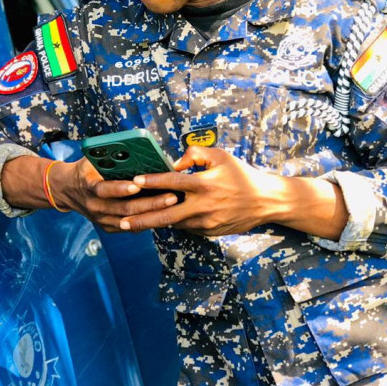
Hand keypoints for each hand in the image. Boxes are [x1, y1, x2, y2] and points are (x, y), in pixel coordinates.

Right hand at [48, 157, 179, 231]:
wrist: (67, 190)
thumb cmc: (87, 169)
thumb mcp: (92, 159)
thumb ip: (109, 155)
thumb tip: (135, 147)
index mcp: (89, 186)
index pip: (105, 189)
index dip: (121, 188)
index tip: (138, 184)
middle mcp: (94, 206)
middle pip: (124, 208)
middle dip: (150, 203)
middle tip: (171, 196)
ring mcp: (101, 220)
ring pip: (131, 222)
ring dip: (153, 215)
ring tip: (173, 206)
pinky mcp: (108, 227)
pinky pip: (131, 228)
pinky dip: (147, 222)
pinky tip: (165, 215)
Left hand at [117, 146, 348, 239]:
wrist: (265, 201)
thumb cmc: (241, 174)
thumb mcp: (221, 156)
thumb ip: (195, 154)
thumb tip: (175, 162)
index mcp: (205, 184)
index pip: (173, 182)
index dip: (152, 181)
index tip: (133, 181)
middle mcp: (204, 205)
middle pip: (166, 214)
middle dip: (142, 219)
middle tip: (121, 221)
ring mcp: (207, 222)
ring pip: (174, 224)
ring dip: (154, 223)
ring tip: (131, 223)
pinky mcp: (210, 232)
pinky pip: (187, 228)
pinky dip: (173, 224)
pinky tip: (158, 221)